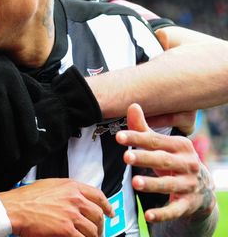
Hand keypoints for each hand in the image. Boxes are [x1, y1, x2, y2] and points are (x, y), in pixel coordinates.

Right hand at [0, 21, 38, 166]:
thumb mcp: (7, 69)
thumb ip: (24, 83)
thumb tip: (39, 98)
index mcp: (13, 82)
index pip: (26, 114)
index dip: (28, 133)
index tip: (29, 147)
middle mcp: (0, 89)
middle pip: (9, 128)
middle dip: (8, 149)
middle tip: (6, 161)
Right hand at [0, 178, 112, 236]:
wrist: (14, 208)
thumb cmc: (25, 198)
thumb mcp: (49, 186)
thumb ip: (66, 191)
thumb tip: (76, 198)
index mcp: (71, 187)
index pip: (98, 196)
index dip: (107, 206)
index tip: (109, 213)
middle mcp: (74, 199)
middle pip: (98, 215)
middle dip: (100, 225)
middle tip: (98, 231)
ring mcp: (72, 215)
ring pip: (93, 229)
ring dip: (93, 236)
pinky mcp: (67, 229)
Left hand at [116, 103, 215, 221]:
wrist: (201, 189)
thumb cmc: (173, 161)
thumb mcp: (161, 146)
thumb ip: (144, 129)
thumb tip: (132, 105)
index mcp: (180, 146)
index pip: (156, 141)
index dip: (137, 138)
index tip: (118, 136)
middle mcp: (188, 165)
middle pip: (163, 161)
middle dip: (145, 158)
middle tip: (126, 156)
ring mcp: (189, 185)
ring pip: (169, 185)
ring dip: (153, 184)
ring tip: (135, 183)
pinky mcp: (188, 204)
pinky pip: (174, 210)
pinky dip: (162, 213)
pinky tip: (148, 216)